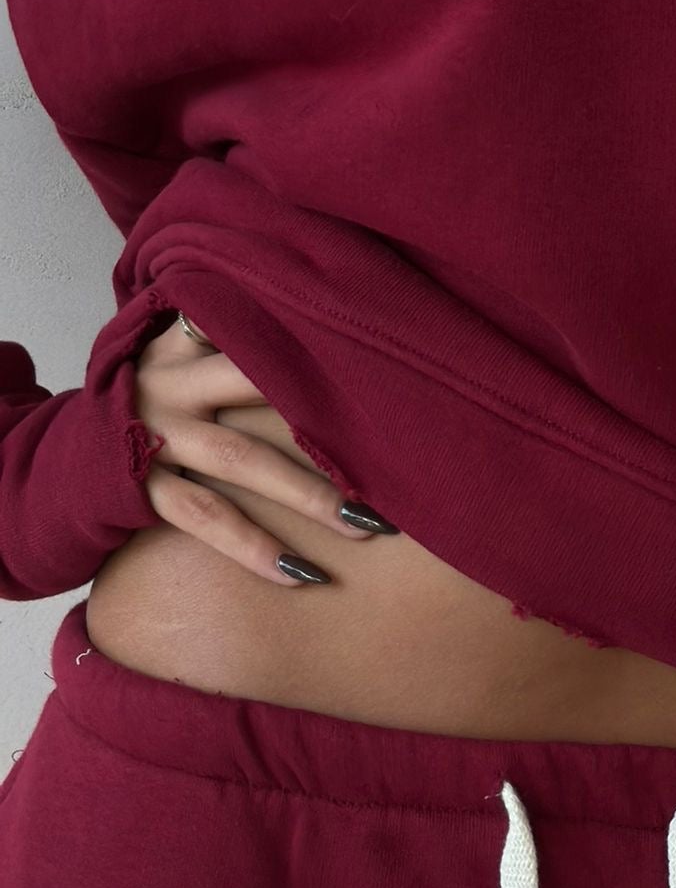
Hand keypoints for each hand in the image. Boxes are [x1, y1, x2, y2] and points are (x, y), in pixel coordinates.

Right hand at [131, 312, 388, 584]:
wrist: (67, 454)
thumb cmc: (152, 396)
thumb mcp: (176, 350)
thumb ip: (227, 330)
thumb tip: (320, 313)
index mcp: (183, 340)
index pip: (245, 320)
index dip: (301, 328)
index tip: (365, 345)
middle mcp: (172, 381)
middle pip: (258, 385)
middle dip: (327, 412)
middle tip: (396, 441)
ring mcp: (158, 435)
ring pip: (243, 461)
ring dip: (308, 494)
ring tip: (366, 525)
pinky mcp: (143, 488)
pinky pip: (206, 518)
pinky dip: (254, 547)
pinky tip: (301, 574)